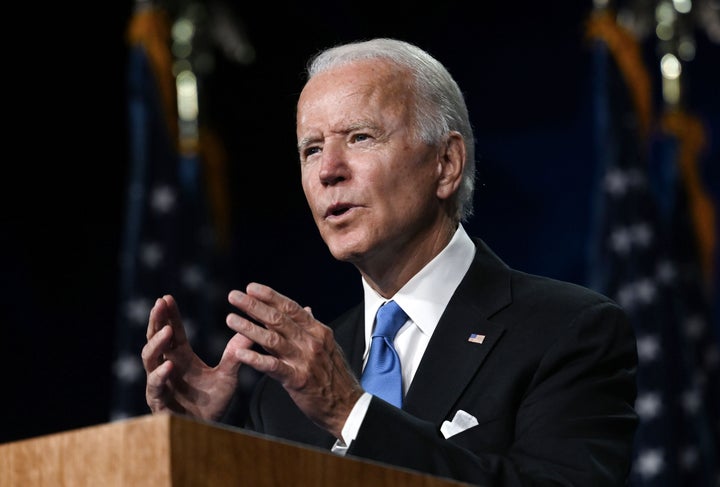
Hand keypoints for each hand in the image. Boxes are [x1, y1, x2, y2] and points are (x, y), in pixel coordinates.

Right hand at [142, 294, 252, 420]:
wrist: (209, 431)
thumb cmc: (213, 402)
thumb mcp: (228, 376)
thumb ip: (235, 355)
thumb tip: (250, 332)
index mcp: (181, 358)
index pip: (172, 331)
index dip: (169, 315)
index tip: (167, 297)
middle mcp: (167, 366)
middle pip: (156, 338)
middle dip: (157, 320)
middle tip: (161, 303)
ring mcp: (160, 383)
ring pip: (150, 359)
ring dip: (157, 343)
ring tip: (167, 330)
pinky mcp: (158, 402)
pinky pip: (155, 387)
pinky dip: (160, 376)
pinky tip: (168, 366)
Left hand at [227, 283, 363, 438]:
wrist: (348, 405)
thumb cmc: (335, 376)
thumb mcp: (328, 346)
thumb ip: (312, 328)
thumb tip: (306, 309)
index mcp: (318, 331)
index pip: (291, 308)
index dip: (270, 296)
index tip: (251, 288)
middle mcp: (312, 341)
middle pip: (278, 319)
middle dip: (253, 306)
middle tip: (234, 296)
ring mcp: (305, 360)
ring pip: (272, 339)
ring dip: (249, 328)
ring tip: (231, 319)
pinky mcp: (298, 379)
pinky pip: (273, 366)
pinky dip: (255, 359)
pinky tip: (239, 352)